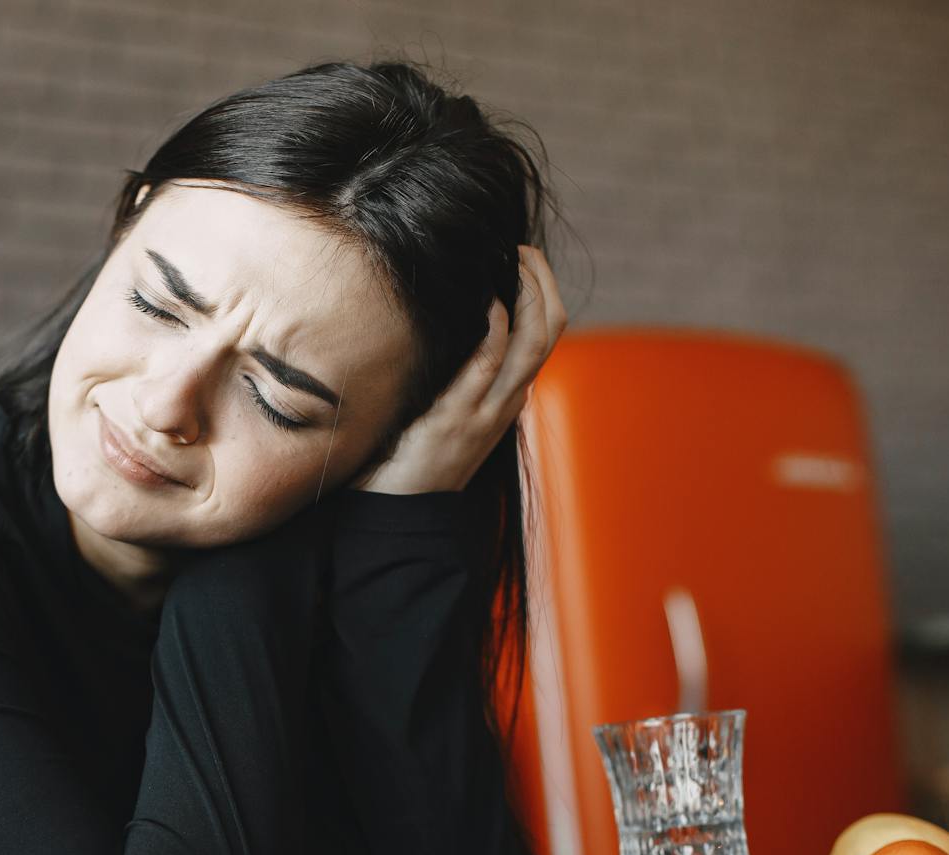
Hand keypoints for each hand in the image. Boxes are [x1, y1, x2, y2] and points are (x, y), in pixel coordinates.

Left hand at [351, 245, 566, 494]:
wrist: (399, 512)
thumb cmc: (414, 455)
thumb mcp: (448, 410)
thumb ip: (459, 375)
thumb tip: (452, 322)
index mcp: (508, 397)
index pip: (545, 334)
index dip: (543, 291)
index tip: (523, 258)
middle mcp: (506, 402)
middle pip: (550, 330)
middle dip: (543, 281)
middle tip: (522, 247)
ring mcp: (485, 411)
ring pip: (530, 343)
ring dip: (526, 293)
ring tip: (510, 259)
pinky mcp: (456, 418)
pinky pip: (487, 365)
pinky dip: (494, 327)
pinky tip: (487, 299)